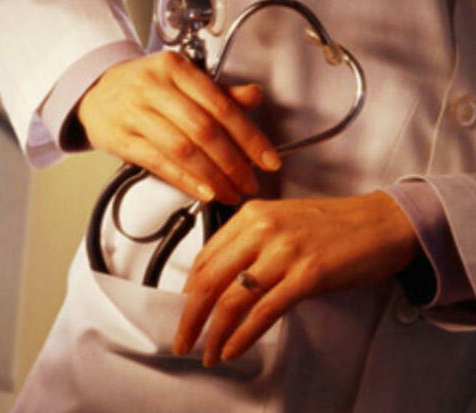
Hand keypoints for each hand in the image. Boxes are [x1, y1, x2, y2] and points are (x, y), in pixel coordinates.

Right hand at [77, 51, 281, 203]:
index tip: (268, 160)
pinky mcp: (119, 138)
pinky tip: (203, 192)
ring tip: (230, 192)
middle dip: (233, 162)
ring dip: (212, 176)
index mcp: (175, 68)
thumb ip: (218, 91)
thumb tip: (253, 96)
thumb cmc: (142, 86)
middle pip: (204, 130)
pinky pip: (158, 163)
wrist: (93, 90)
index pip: (220, 105)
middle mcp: (153, 87)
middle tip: (250, 182)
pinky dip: (184, 180)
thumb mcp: (180, 79)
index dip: (249, 137)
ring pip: (182, 149)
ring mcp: (133, 113)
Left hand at [173, 191, 419, 364]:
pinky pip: (264, 311)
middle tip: (183, 339)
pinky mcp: (308, 274)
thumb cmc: (334, 226)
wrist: (383, 222)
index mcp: (251, 215)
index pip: (205, 257)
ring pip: (233, 299)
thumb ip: (249, 244)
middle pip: (210, 280)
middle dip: (190, 317)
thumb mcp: (281, 222)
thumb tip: (221, 282)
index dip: (189, 290)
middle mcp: (262, 229)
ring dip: (214, 332)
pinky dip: (243, 335)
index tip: (185, 310)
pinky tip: (233, 348)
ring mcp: (285, 251)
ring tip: (208, 352)